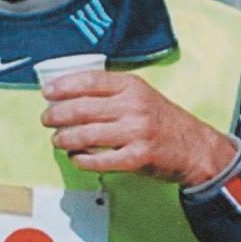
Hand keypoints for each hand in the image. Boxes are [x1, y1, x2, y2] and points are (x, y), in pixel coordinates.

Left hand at [40, 69, 235, 186]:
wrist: (194, 146)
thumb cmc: (162, 119)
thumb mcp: (140, 94)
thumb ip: (110, 91)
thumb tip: (70, 94)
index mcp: (131, 85)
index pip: (89, 80)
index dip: (63, 86)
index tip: (47, 92)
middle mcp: (133, 106)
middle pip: (81, 108)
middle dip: (56, 115)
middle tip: (47, 119)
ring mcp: (135, 132)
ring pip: (85, 135)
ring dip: (64, 138)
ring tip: (57, 139)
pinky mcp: (137, 158)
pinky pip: (99, 160)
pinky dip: (81, 160)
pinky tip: (76, 158)